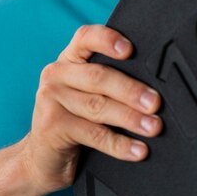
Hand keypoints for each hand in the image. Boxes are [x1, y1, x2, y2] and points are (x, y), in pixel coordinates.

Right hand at [21, 24, 162, 195]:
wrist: (41, 158)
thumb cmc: (75, 119)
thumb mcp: (86, 93)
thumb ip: (109, 81)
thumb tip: (154, 88)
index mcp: (69, 58)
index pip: (86, 37)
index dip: (107, 39)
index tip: (130, 50)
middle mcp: (56, 74)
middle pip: (98, 77)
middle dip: (130, 90)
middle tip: (155, 102)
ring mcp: (51, 100)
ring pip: (98, 106)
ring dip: (130, 118)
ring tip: (154, 127)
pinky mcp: (51, 127)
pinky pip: (93, 135)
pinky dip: (119, 144)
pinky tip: (138, 150)